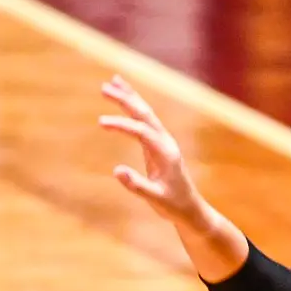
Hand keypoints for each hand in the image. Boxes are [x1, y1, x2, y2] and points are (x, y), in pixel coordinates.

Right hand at [99, 75, 206, 227]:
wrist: (190, 209)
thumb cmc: (173, 205)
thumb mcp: (155, 199)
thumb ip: (137, 186)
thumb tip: (117, 170)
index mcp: (166, 153)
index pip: (142, 132)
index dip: (122, 125)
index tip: (101, 122)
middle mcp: (165, 142)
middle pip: (145, 114)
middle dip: (126, 99)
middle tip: (104, 87)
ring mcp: (162, 141)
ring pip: (145, 113)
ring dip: (129, 97)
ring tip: (112, 82)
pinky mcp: (157, 144)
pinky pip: (143, 121)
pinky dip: (133, 108)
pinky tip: (124, 100)